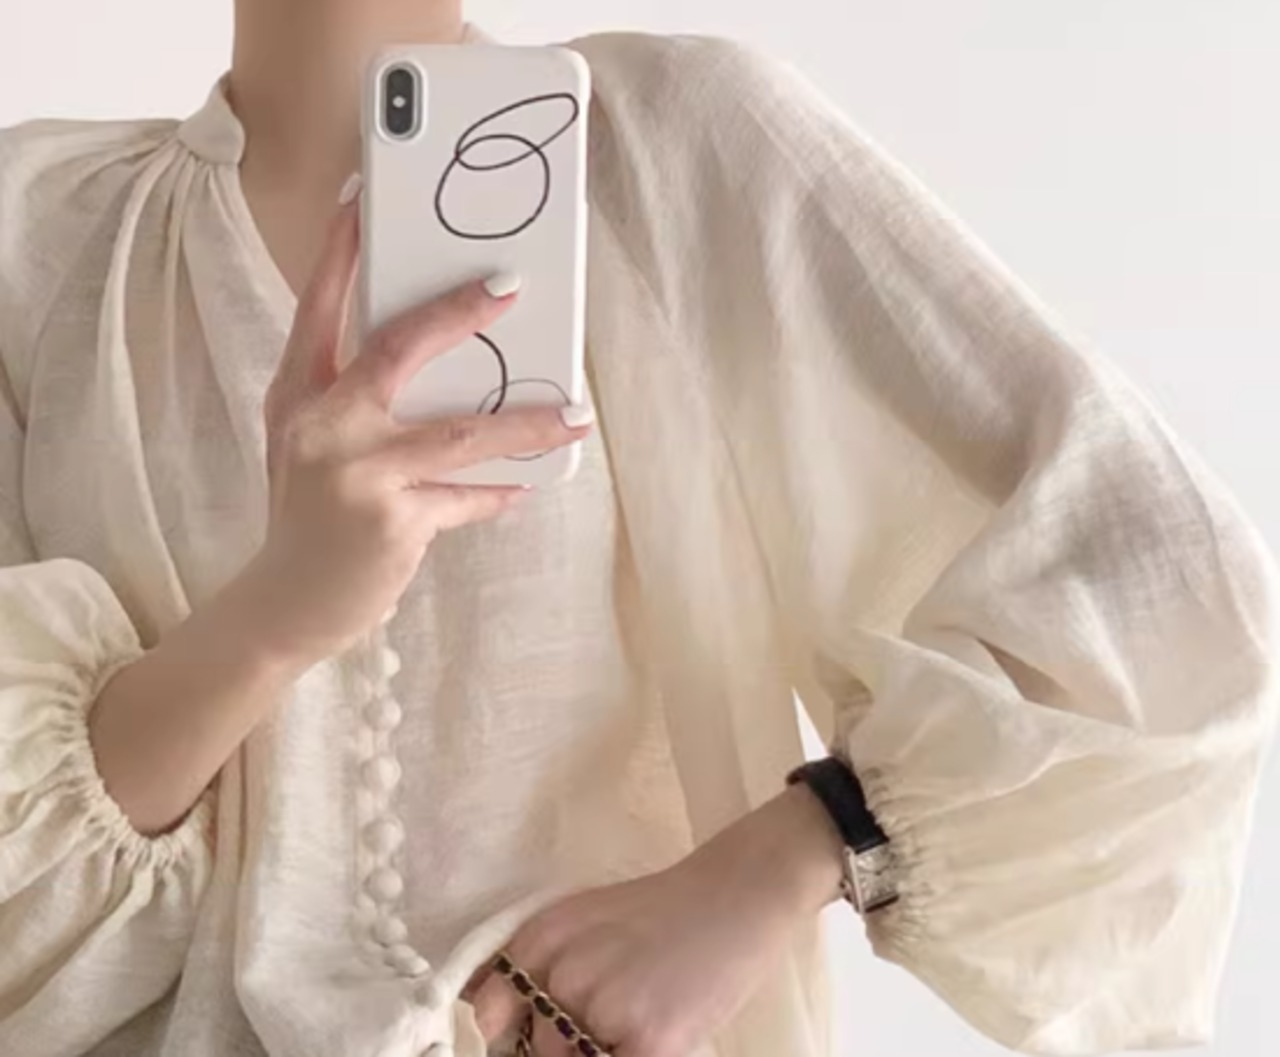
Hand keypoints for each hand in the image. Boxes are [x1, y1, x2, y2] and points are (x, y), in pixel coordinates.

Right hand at [235, 189, 593, 671]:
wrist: (283, 606)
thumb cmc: (310, 515)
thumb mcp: (317, 446)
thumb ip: (361, 403)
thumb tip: (454, 369)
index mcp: (297, 394)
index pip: (319, 306)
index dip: (340, 250)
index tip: (363, 197)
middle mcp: (321, 424)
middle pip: (398, 349)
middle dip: (459, 312)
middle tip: (511, 287)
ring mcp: (356, 473)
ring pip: (460, 432)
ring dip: (527, 422)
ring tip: (575, 414)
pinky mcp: (393, 520)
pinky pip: (467, 496)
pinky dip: (499, 491)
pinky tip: (526, 483)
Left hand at [469, 786, 844, 1056]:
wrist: (737, 893)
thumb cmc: (661, 910)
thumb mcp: (581, 918)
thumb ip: (532, 964)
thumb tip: (486, 1014)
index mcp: (540, 940)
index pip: (489, 1013)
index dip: (508, 1034)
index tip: (532, 1033)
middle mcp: (563, 972)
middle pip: (537, 1050)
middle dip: (566, 1045)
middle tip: (613, 1014)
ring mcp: (604, 1009)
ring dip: (602, 1049)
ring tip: (641, 1016)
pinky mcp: (649, 1041)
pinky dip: (637, 1053)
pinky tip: (657, 1032)